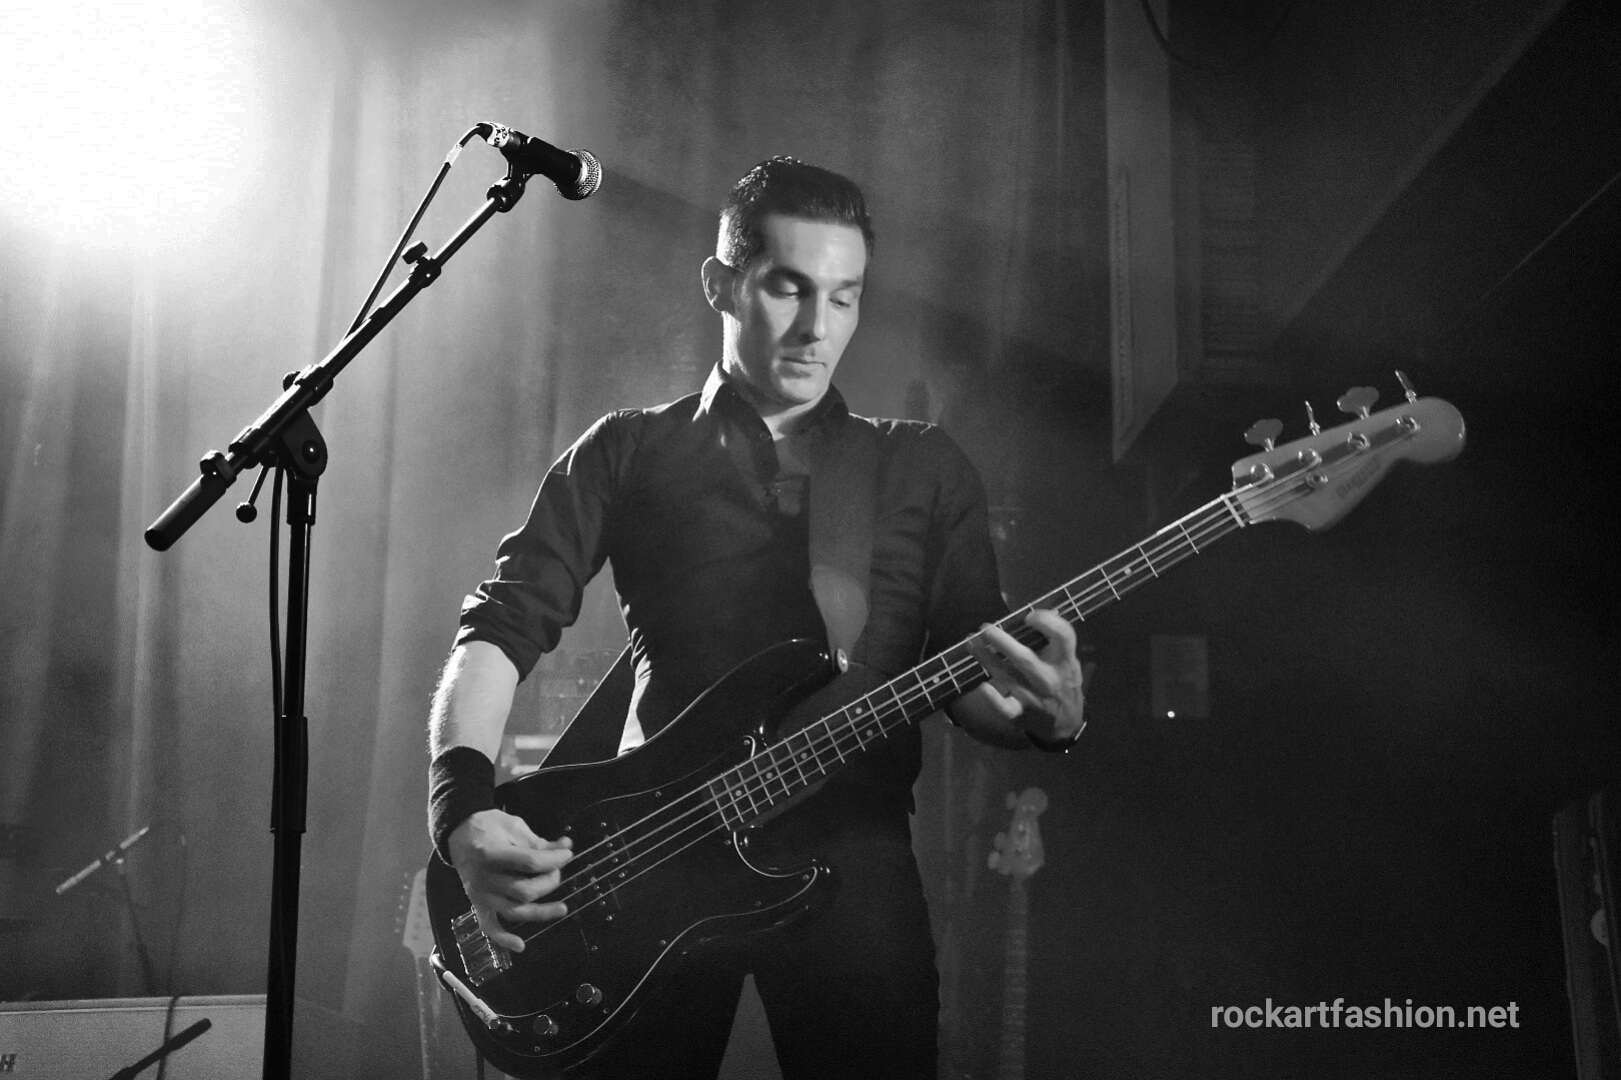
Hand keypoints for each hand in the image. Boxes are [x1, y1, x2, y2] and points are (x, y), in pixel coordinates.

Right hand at [447, 808, 572, 952]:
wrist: (459, 833)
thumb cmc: (488, 826)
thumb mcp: (513, 826)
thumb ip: (538, 841)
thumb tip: (566, 847)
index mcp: (491, 853)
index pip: (530, 862)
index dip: (554, 859)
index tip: (567, 854)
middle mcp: (484, 878)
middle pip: (524, 890)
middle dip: (549, 882)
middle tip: (557, 871)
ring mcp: (480, 894)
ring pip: (513, 911)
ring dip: (540, 912)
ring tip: (562, 908)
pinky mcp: (477, 903)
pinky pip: (489, 926)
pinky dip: (503, 939)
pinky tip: (520, 945)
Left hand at [966, 609, 1085, 741]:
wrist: (1067, 722)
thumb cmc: (1064, 682)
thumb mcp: (1068, 661)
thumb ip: (1055, 641)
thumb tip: (1037, 611)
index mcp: (1065, 661)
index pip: (1063, 636)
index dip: (1047, 621)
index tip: (1029, 615)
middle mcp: (1049, 678)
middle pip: (1024, 658)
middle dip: (1002, 642)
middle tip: (985, 628)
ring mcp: (1034, 696)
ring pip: (1006, 677)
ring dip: (986, 658)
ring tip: (971, 642)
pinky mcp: (1022, 712)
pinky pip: (1005, 707)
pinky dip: (993, 698)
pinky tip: (982, 685)